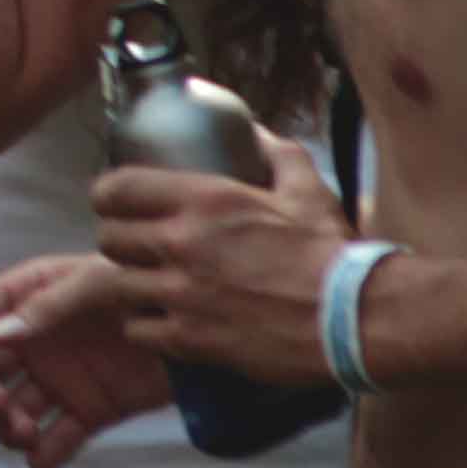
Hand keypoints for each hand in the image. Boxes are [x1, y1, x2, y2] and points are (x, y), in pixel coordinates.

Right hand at [0, 249, 171, 467]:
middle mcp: (37, 341)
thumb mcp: (96, 282)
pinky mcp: (89, 411)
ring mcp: (61, 378)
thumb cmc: (147, 286)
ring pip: (13, 410)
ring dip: (7, 426)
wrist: (201, 325)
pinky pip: (58, 438)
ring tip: (26, 433)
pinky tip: (43, 459)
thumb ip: (46, 306)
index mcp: (28, 299)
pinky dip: (45, 455)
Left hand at [93, 133, 352, 387]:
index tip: (118, 204)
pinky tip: (164, 321)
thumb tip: (253, 129)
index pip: (116, 188)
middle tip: (137, 249)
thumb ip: (275, 152)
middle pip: (108, 238)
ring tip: (148, 286)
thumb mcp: (306, 188)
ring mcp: (182, 294)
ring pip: (116, 286)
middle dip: (119, 242)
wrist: (358, 318)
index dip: (109, 196)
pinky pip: (139, 330)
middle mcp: (181, 243)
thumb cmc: (333, 251)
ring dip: (129, 285)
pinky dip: (146, 326)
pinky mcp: (191, 339)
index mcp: (202, 199)